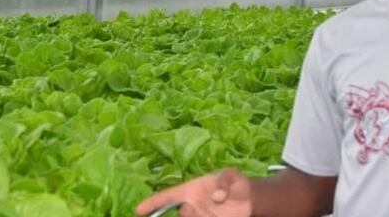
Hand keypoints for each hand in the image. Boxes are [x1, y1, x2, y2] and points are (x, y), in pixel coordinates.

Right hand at [135, 168, 252, 216]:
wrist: (250, 199)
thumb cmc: (235, 183)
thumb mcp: (230, 176)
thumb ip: (224, 183)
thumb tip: (217, 197)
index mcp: (190, 190)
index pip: (168, 196)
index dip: (153, 202)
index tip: (138, 209)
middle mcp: (192, 205)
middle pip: (182, 213)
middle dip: (188, 213)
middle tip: (195, 207)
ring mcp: (200, 216)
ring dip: (199, 216)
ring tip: (211, 212)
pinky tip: (213, 216)